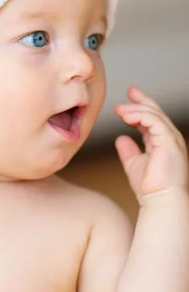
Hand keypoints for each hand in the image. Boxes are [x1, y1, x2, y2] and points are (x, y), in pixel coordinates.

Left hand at [115, 86, 187, 202]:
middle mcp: (169, 138)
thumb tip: (120, 138)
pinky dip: (140, 116)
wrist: (160, 201)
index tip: (129, 97)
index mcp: (162, 142)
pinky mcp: (169, 141)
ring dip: (136, 109)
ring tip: (120, 109)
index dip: (141, 106)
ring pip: (155, 114)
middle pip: (157, 111)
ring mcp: (172, 139)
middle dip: (142, 99)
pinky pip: (155, 121)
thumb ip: (128, 150)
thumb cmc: (151, 187)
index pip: (153, 118)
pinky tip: (126, 116)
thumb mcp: (134, 164)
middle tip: (129, 90)